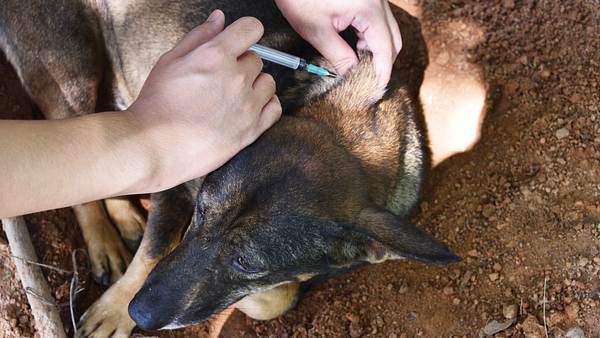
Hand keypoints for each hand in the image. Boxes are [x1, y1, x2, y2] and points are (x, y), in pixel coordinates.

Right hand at [127, 10, 280, 191]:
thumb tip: (219, 18)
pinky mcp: (252, 130)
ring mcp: (247, 105)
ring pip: (268, 83)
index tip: (238, 42)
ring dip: (255, 85)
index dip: (245, 32)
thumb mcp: (170, 61)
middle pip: (257, 59)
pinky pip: (275, 108)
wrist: (154, 146)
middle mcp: (236, 78)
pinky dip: (265, 105)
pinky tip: (248, 108)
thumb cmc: (157, 104)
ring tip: (232, 96)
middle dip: (241, 64)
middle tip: (220, 79)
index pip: (252, 28)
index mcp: (215, 55)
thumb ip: (199, 36)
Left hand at [275, 0, 401, 86]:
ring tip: (358, 64)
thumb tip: (351, 75)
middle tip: (366, 80)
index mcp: (369, 9)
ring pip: (388, 29)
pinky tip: (356, 46)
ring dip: (376, 49)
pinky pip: (379, 19)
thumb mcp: (317, 32)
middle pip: (393, 39)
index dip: (382, 72)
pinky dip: (371, 36)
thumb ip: (339, 56)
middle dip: (382, 62)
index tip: (376, 89)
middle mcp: (378, 1)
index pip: (386, 48)